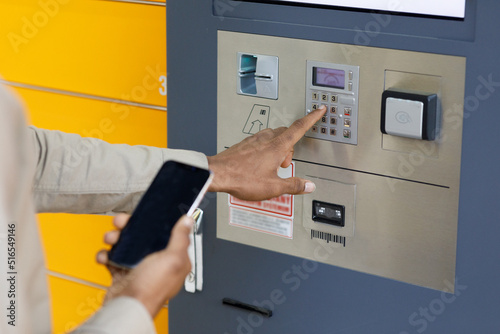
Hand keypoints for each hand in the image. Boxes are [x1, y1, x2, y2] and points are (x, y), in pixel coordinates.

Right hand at [96, 214, 192, 317]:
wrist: (127, 308)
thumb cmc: (152, 289)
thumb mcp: (173, 259)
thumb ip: (181, 238)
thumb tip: (188, 222)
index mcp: (172, 259)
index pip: (167, 234)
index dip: (157, 223)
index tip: (147, 214)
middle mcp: (156, 263)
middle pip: (143, 237)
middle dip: (130, 228)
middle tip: (122, 224)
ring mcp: (138, 268)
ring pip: (126, 245)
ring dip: (115, 239)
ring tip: (111, 239)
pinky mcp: (122, 274)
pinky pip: (112, 259)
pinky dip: (106, 256)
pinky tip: (106, 256)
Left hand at [207, 106, 326, 200]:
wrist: (218, 173)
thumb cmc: (242, 178)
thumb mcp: (273, 187)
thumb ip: (293, 185)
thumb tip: (308, 185)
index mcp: (277, 146)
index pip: (299, 127)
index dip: (312, 118)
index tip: (319, 109)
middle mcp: (266, 139)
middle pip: (287, 133)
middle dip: (291, 146)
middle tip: (285, 164)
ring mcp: (254, 140)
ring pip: (273, 136)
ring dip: (277, 148)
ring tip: (271, 167)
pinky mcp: (244, 144)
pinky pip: (260, 141)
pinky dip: (265, 150)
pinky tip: (259, 164)